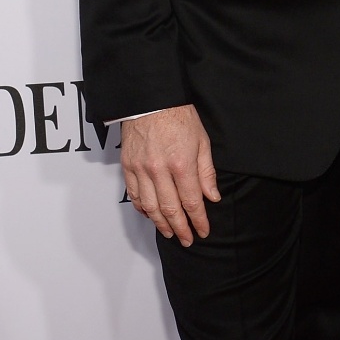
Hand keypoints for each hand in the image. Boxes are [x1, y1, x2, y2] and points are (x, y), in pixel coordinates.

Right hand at [121, 104, 219, 245]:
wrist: (151, 99)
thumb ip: (206, 172)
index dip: (198, 220)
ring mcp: (141, 169)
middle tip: (187, 239)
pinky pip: (134, 194)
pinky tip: (150, 215)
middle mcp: (159, 170)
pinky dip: (142, 208)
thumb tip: (212, 197)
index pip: (192, 202)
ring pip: (150, 206)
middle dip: (180, 228)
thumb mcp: (202, 142)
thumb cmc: (179, 116)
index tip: (203, 231)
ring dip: (160, 223)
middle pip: (170, 209)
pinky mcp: (128, 166)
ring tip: (169, 233)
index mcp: (181, 164)